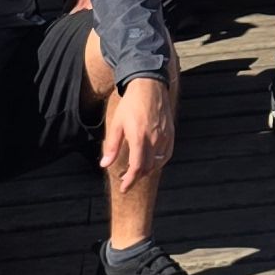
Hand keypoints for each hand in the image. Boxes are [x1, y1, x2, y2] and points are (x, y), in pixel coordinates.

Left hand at [100, 75, 174, 189]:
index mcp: (139, 138)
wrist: (149, 86)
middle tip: (126, 179)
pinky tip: (152, 161)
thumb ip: (111, 147)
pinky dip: (159, 162)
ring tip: (137, 170)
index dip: (130, 181)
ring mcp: (164, 137)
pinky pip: (166, 154)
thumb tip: (104, 165)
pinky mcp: (170, 133)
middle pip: (147, 168)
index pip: (136, 168)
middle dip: (136, 177)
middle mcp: (154, 140)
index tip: (124, 188)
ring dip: (147, 170)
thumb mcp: (116, 125)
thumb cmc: (130, 105)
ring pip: (158, 162)